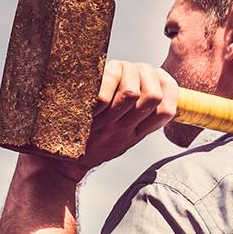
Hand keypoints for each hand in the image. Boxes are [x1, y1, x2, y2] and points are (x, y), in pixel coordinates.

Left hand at [26, 60, 178, 183]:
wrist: (62, 162)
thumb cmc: (92, 145)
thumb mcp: (123, 138)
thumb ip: (140, 118)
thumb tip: (158, 88)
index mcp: (136, 131)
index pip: (167, 111)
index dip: (170, 89)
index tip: (160, 78)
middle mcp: (125, 126)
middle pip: (152, 95)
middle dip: (147, 74)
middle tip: (136, 71)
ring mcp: (108, 121)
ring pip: (130, 89)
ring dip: (125, 72)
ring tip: (118, 72)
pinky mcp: (89, 114)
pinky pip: (104, 94)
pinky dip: (105, 82)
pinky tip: (102, 82)